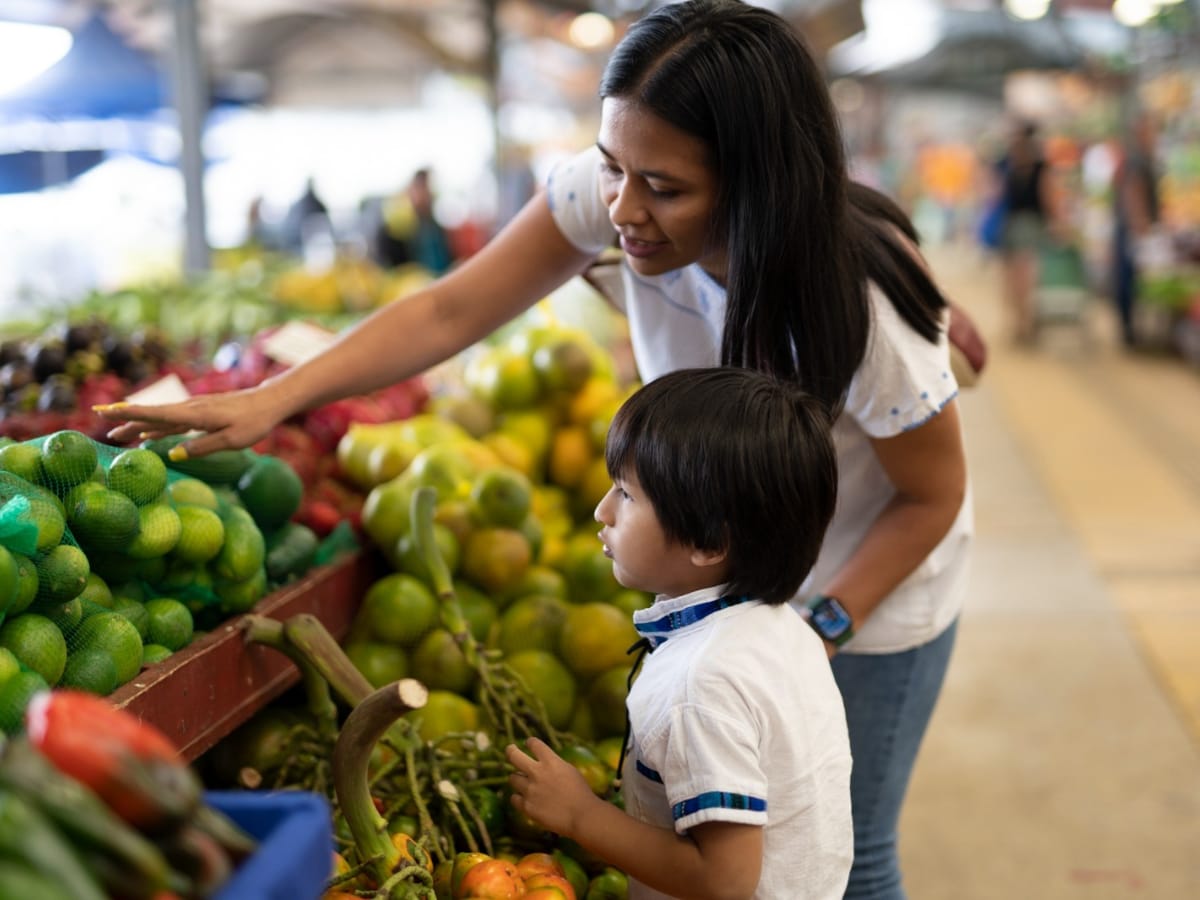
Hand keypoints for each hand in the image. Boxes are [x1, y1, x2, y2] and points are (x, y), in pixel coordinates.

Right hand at [93, 386, 280, 456]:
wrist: (269, 402)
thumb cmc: (253, 422)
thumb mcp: (231, 440)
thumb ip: (202, 447)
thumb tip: (173, 455)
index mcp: (195, 415)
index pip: (155, 414)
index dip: (128, 413)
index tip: (104, 411)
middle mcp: (190, 409)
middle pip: (152, 416)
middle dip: (126, 420)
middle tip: (102, 426)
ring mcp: (195, 410)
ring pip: (160, 419)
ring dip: (138, 425)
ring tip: (117, 434)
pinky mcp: (201, 413)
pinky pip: (173, 421)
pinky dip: (157, 427)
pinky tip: (148, 436)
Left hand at [506, 737, 598, 838]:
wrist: (581, 815)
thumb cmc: (580, 792)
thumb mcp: (569, 770)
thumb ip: (554, 764)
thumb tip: (543, 762)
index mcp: (551, 761)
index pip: (534, 743)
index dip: (531, 742)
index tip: (529, 743)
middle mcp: (537, 773)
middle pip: (514, 756)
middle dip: (511, 751)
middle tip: (511, 749)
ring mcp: (530, 790)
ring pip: (512, 778)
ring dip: (518, 779)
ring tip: (523, 783)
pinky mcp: (527, 807)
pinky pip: (514, 798)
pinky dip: (518, 798)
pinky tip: (524, 799)